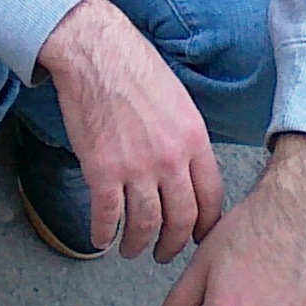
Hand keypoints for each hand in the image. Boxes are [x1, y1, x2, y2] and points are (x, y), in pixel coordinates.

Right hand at [38, 0, 222, 261]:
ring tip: (131, 250)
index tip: (198, 236)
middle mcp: (170, 160)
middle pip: (181, 219)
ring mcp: (136, 168)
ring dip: (138, 244)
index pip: (211, 198)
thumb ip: (186, 138)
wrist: (95, 52)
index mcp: (194, 141)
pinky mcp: (101, 170)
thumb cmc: (134, 67)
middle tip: (164, 252)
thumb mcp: (179, 100)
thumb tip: (187, 165)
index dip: (206, 225)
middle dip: (173, 244)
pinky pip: (106, 216)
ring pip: (145, 224)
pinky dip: (103, 234)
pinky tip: (100, 240)